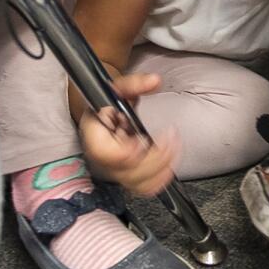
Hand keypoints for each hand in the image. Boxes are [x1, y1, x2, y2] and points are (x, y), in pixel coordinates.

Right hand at [78, 73, 179, 196]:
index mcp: (94, 135)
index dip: (126, 152)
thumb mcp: (118, 88)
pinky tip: (169, 165)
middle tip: (171, 138)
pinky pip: (143, 187)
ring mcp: (115, 169)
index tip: (143, 141)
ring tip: (174, 148)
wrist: (101, 113)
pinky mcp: (127, 175)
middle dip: (154, 157)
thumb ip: (135, 83)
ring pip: (137, 182)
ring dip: (160, 168)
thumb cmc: (107, 103)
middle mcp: (102, 157)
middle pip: (127, 171)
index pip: (104, 153)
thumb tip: (154, 81)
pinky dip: (159, 180)